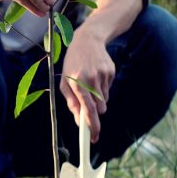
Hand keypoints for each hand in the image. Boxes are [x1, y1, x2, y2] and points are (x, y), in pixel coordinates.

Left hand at [59, 28, 114, 142]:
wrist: (88, 40)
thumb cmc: (72, 63)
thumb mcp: (65, 82)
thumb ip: (71, 102)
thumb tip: (78, 120)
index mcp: (77, 83)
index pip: (88, 110)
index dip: (92, 125)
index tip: (94, 137)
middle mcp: (91, 80)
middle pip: (100, 108)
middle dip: (96, 112)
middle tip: (89, 106)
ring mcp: (103, 75)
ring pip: (105, 100)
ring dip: (98, 98)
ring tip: (90, 84)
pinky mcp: (111, 72)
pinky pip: (108, 89)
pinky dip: (102, 88)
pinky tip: (96, 76)